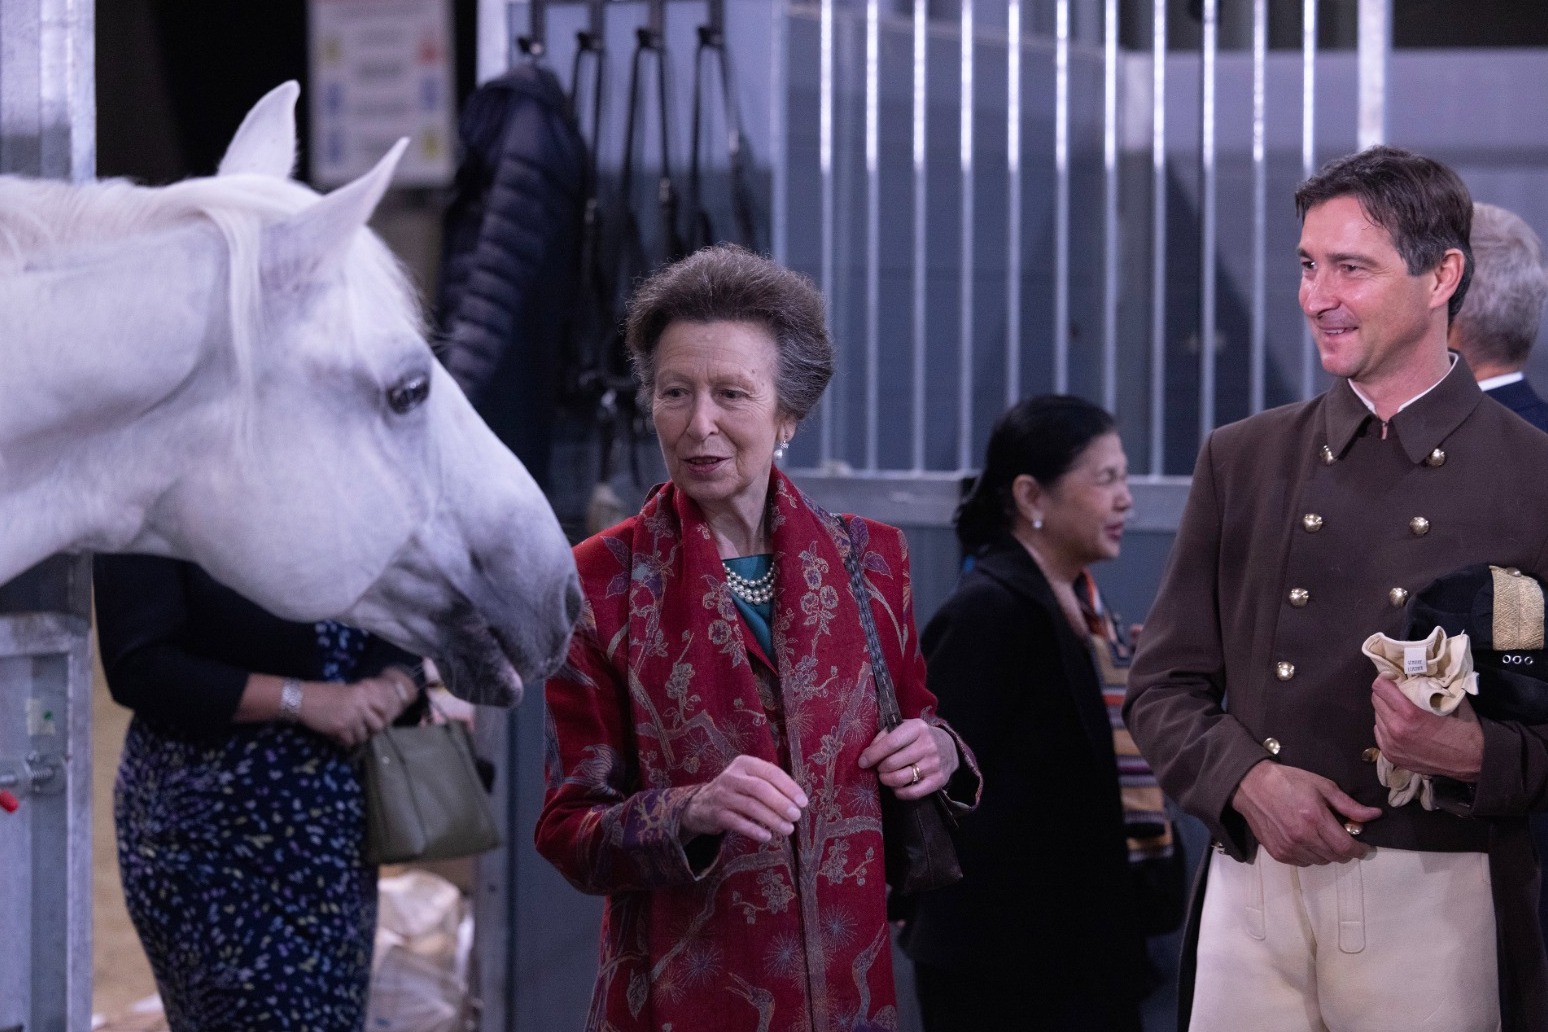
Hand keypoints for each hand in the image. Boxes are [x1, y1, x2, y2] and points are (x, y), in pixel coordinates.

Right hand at [300, 670, 413, 748]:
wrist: (302, 699)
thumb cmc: (321, 693)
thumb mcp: (345, 691)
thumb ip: (358, 700)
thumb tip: (368, 712)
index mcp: (363, 694)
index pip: (382, 709)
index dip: (379, 717)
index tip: (371, 721)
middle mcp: (361, 706)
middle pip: (377, 726)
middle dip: (370, 731)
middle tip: (360, 731)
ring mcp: (352, 718)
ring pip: (363, 736)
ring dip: (354, 737)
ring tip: (345, 733)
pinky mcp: (341, 728)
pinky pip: (349, 742)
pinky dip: (343, 742)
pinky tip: (336, 736)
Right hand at [681, 755, 808, 843]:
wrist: (702, 804)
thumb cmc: (737, 791)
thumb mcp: (750, 779)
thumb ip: (771, 784)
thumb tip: (799, 801)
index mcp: (745, 763)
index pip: (771, 772)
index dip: (789, 787)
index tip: (803, 802)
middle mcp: (732, 776)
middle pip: (760, 788)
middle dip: (781, 803)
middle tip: (796, 816)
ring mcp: (722, 794)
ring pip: (750, 806)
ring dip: (772, 819)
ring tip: (788, 829)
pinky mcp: (716, 813)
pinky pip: (737, 822)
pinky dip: (754, 830)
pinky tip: (767, 836)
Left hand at [858, 718, 957, 800]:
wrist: (950, 747)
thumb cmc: (919, 737)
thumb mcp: (904, 728)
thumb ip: (885, 736)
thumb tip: (867, 754)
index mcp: (917, 728)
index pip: (890, 743)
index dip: (873, 754)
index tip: (862, 762)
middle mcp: (927, 745)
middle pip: (892, 763)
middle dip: (880, 768)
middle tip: (879, 768)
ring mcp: (933, 764)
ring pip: (900, 779)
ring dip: (887, 780)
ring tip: (886, 776)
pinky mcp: (937, 781)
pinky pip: (912, 793)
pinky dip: (899, 792)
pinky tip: (897, 786)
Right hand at [1231, 760, 1381, 865]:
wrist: (1251, 786)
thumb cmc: (1287, 781)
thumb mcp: (1322, 786)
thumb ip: (1348, 804)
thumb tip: (1374, 815)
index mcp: (1315, 818)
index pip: (1346, 847)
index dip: (1359, 850)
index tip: (1363, 846)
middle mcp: (1302, 837)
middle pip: (1335, 857)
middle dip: (1344, 850)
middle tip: (1342, 837)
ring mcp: (1288, 847)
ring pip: (1320, 861)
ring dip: (1326, 853)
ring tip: (1321, 836)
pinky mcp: (1278, 853)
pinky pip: (1303, 862)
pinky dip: (1310, 855)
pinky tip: (1306, 840)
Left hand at [1371, 676, 1483, 780]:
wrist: (1471, 762)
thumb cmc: (1464, 729)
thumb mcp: (1449, 701)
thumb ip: (1428, 686)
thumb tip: (1414, 673)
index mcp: (1409, 714)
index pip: (1380, 687)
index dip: (1385, 679)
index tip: (1392, 678)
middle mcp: (1395, 729)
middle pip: (1376, 700)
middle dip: (1385, 693)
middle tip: (1397, 692)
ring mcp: (1391, 744)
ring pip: (1377, 717)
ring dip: (1386, 711)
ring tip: (1400, 711)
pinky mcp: (1391, 755)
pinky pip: (1379, 733)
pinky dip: (1386, 727)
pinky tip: (1400, 726)